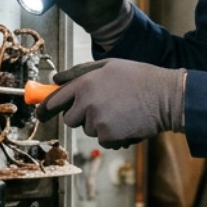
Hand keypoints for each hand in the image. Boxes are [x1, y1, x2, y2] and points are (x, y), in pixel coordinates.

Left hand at [36, 59, 185, 147]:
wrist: (166, 97)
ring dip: (99, 125)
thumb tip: (56, 79)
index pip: (55, 100)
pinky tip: (126, 123)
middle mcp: (87, 102)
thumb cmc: (139, 78)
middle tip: (101, 108)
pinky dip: (113, 136)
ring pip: (88, 130)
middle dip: (80, 116)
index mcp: (85, 83)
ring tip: (120, 112)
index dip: (44, 109)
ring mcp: (97, 121)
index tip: (40, 115)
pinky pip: (103, 140)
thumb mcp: (108, 65)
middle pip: (70, 119)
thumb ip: (80, 72)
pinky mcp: (109, 136)